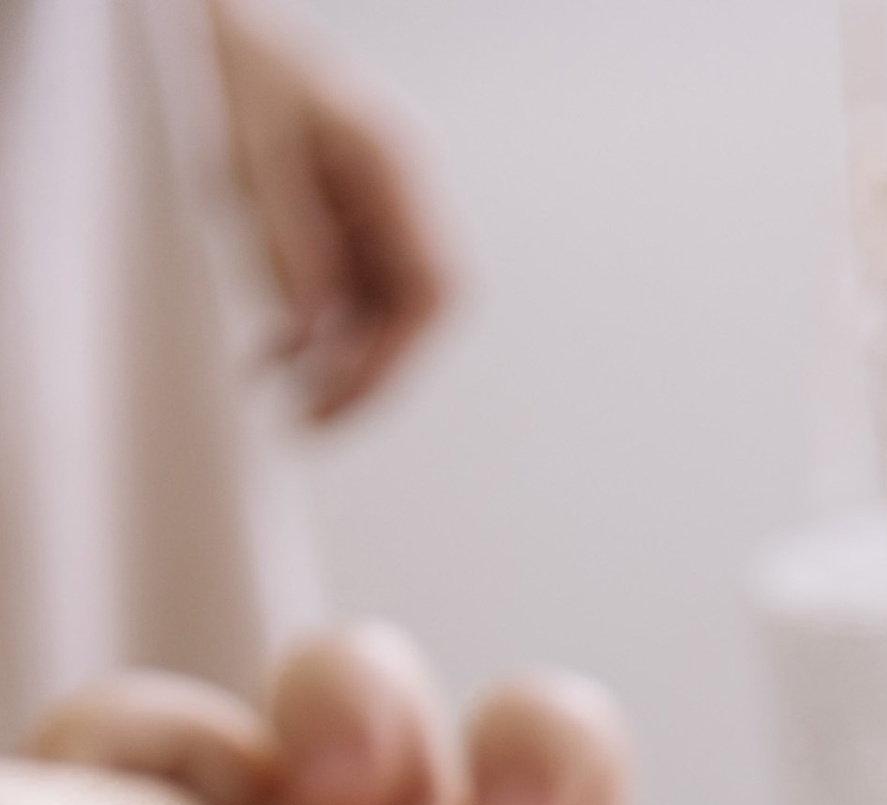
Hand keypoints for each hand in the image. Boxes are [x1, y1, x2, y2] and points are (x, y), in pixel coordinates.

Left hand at [208, 1, 458, 425]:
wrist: (195, 17)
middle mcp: (398, 188)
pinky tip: (270, 359)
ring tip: (272, 395)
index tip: (342, 401)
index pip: (435, 287)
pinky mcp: (339, 218)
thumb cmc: (217, 62)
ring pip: (380, 313)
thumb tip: (315, 342)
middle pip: (414, 311)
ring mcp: (373, 204)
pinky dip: (313, 336)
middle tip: (308, 426)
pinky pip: (345, 296)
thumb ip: (289, 243)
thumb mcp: (246, 152)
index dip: (399, 358)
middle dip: (367, 375)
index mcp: (394, 160)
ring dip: (334, 363)